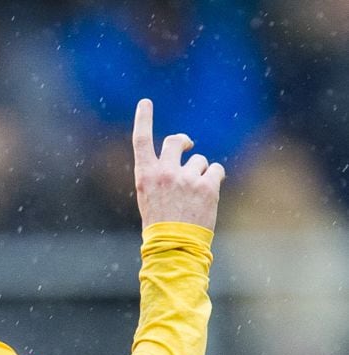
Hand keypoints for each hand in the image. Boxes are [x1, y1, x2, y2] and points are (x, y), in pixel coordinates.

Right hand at [132, 99, 224, 231]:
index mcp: (146, 176)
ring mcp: (187, 178)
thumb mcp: (150, 199)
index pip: (141, 140)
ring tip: (195, 196)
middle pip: (175, 141)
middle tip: (188, 146)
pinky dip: (215, 178)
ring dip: (200, 173)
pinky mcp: (207, 186)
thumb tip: (179, 159)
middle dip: (183, 141)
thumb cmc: (160, 228)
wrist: (174, 248)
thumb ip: (159, 177)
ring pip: (199, 161)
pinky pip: (216, 170)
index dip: (143, 118)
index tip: (145, 103)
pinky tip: (210, 194)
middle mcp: (165, 172)